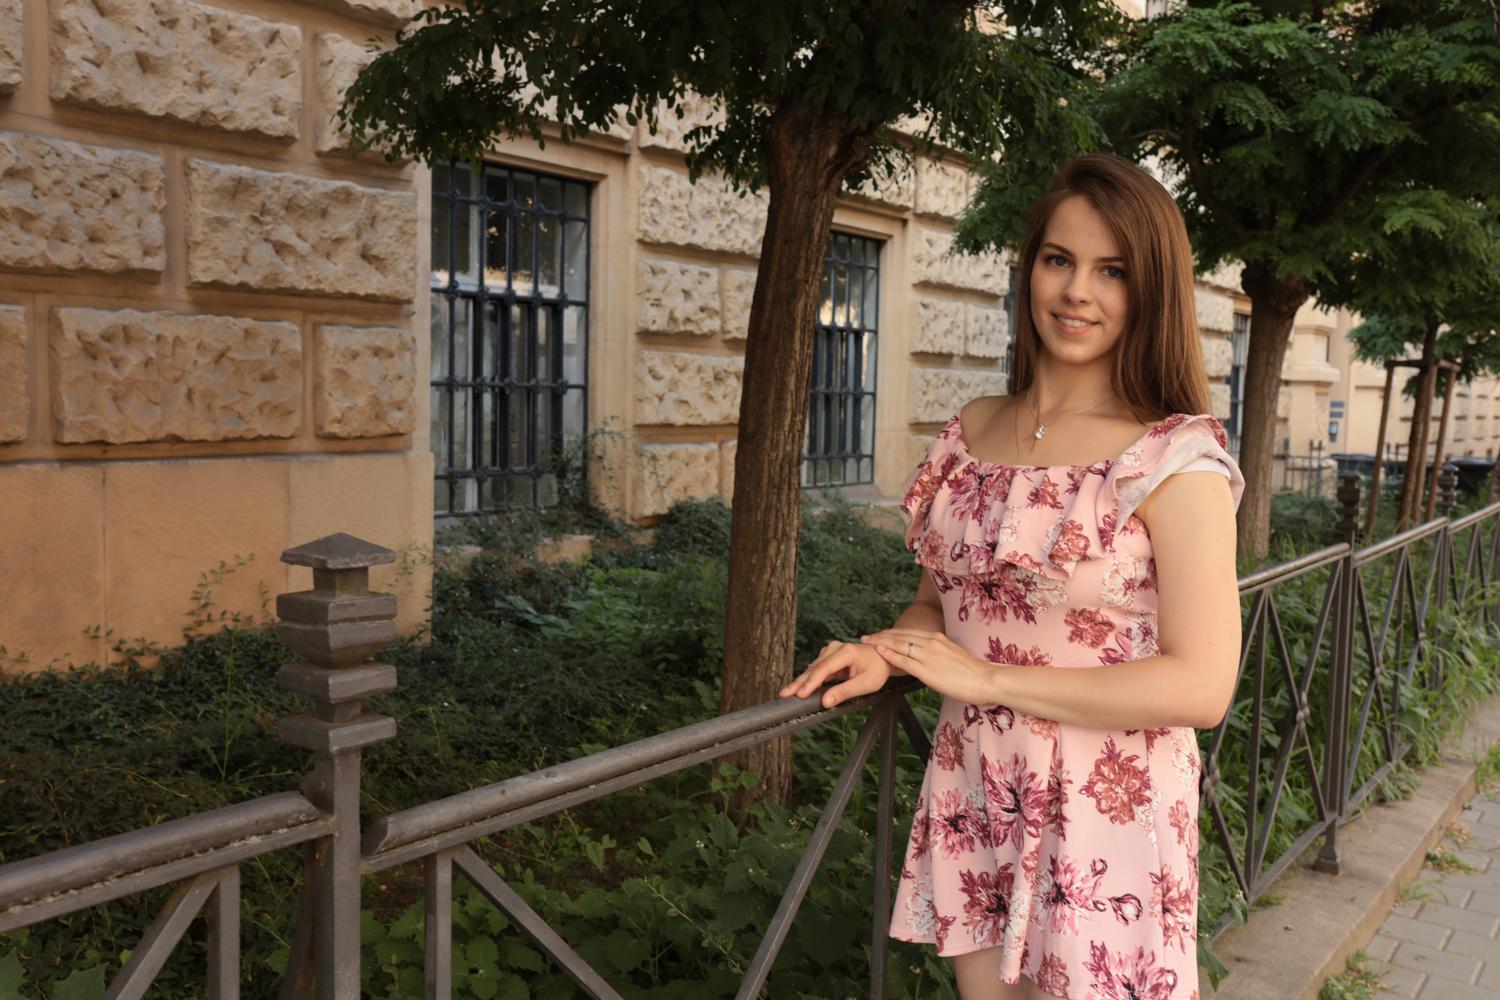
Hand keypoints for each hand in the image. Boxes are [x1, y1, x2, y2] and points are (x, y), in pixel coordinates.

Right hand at [780, 640, 892, 708]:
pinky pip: (816, 670)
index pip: (824, 669)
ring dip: (801, 681)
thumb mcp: (866, 684)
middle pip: (814, 668)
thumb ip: (845, 692)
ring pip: (812, 669)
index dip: (811, 683)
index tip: (800, 694)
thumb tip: (825, 702)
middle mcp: (835, 648)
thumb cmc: (877, 670)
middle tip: (784, 694)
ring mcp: (831, 651)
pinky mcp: (829, 657)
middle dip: (799, 683)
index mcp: (846, 652)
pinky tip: (799, 688)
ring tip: (787, 692)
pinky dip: (808, 679)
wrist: (883, 658)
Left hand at [859, 628, 1000, 705]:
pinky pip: (904, 660)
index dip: (892, 633)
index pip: (909, 632)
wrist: (986, 680)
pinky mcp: (927, 670)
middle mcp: (932, 642)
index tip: (880, 634)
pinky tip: (879, 651)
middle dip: (881, 635)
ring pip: (898, 644)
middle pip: (900, 635)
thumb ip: (939, 654)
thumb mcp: (953, 656)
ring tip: (866, 641)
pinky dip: (889, 654)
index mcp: (938, 638)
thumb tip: (929, 658)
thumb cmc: (973, 673)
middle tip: (866, 636)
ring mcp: (928, 655)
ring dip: (880, 642)